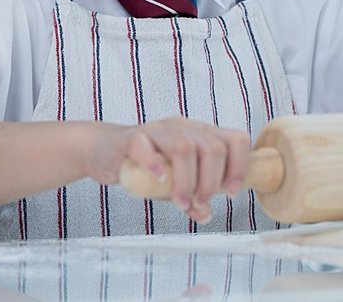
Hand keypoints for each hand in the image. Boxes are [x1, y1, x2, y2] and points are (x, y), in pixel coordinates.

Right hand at [84, 118, 250, 222]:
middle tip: (198, 204)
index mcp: (198, 134)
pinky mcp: (132, 137)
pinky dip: (155, 163)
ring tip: (181, 202)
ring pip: (184, 147)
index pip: (234, 139)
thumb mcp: (173, 184)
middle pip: (212, 147)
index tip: (230, 192)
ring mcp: (157, 130)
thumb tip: (205, 214)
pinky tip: (159, 178)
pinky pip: (145, 145)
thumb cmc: (143, 165)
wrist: (102, 151)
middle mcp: (181, 127)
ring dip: (187, 181)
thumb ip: (191, 196)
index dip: (239, 165)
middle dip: (210, 182)